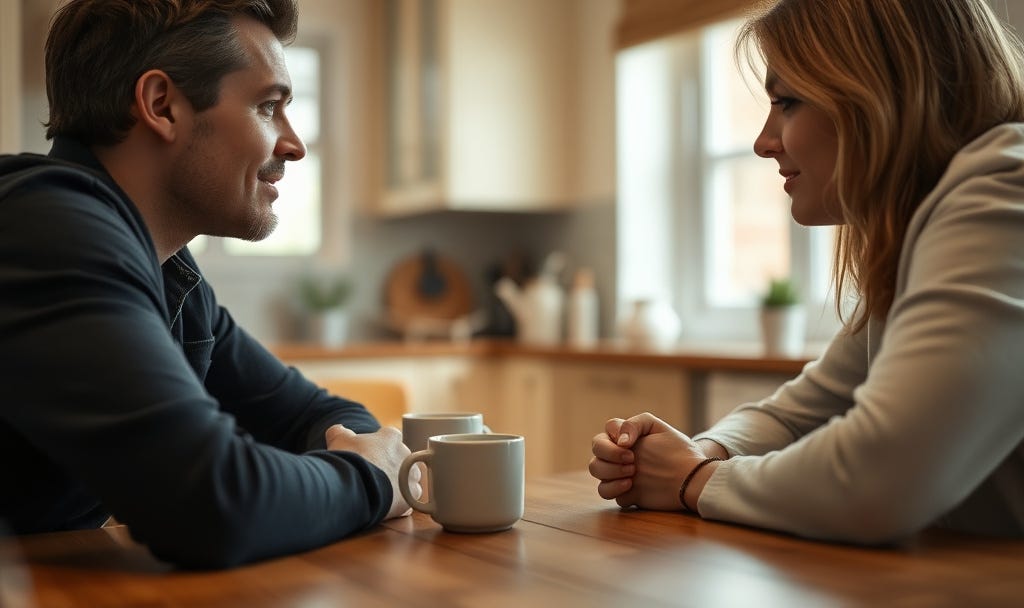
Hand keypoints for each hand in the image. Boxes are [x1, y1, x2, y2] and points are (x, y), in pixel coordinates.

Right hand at [325, 424, 420, 518]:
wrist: (358, 486)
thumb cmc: (350, 460)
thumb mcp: (339, 439)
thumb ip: (340, 432)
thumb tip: (338, 430)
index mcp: (391, 437)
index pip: (388, 437)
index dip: (376, 446)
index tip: (366, 454)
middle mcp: (406, 453)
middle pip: (399, 458)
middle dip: (388, 465)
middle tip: (371, 474)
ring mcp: (411, 475)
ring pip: (407, 478)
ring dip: (397, 483)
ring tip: (379, 491)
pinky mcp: (411, 496)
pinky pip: (408, 499)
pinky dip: (399, 502)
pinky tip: (385, 504)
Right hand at [590, 412, 705, 510]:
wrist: (692, 477)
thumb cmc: (677, 450)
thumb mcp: (659, 427)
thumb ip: (635, 423)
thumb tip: (619, 440)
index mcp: (627, 437)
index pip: (607, 430)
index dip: (612, 436)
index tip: (629, 444)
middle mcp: (620, 454)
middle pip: (596, 450)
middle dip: (609, 454)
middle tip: (632, 460)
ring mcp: (620, 474)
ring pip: (596, 470)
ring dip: (609, 471)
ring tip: (631, 473)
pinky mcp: (625, 492)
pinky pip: (605, 491)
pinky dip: (613, 488)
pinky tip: (630, 485)